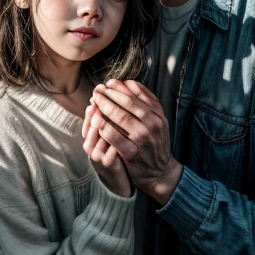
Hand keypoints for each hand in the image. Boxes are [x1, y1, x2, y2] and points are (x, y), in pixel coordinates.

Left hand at [87, 80, 181, 204]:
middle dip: (109, 94)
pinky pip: (116, 138)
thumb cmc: (155, 141)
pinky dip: (105, 128)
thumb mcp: (157, 120)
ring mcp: (143, 139)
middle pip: (127, 104)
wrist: (161, 172)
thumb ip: (146, 102)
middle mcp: (152, 124)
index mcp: (157, 114)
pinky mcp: (133, 153)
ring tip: (94, 102)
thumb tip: (127, 83)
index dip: (121, 86)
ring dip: (104, 107)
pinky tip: (96, 122)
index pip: (137, 94)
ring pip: (121, 118)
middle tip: (97, 90)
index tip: (108, 83)